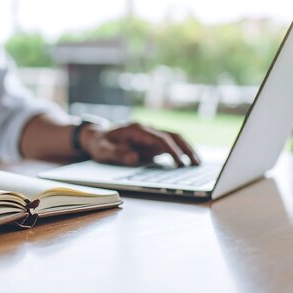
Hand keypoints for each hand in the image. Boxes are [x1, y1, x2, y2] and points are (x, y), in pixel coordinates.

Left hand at [79, 123, 199, 166]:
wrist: (96, 136)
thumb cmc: (99, 144)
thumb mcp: (103, 150)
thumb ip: (117, 154)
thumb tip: (135, 158)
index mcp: (137, 129)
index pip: (160, 139)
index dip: (171, 150)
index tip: (180, 162)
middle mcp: (147, 129)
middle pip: (172, 136)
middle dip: (186, 149)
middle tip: (196, 163)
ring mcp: (150, 135)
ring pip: (174, 138)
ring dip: (186, 149)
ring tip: (197, 163)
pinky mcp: (151, 142)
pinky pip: (169, 145)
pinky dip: (180, 152)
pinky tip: (187, 163)